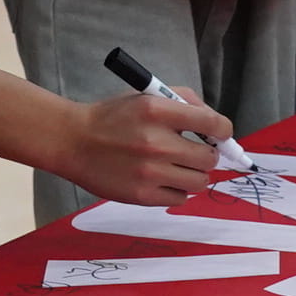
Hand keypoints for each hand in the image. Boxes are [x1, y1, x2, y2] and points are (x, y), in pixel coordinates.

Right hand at [53, 87, 229, 204]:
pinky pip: (180, 198)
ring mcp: (149, 172)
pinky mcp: (141, 195)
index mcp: (157, 110)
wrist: (73, 141)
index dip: (223, 130)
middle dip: (207, 155)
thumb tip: (217, 125)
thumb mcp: (145, 97)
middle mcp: (156, 142)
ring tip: (178, 168)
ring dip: (194, 175)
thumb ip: (184, 102)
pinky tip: (162, 180)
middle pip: (209, 158)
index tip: (220, 134)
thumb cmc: (112, 118)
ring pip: (199, 182)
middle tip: (196, 153)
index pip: (211, 123)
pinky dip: (177, 190)